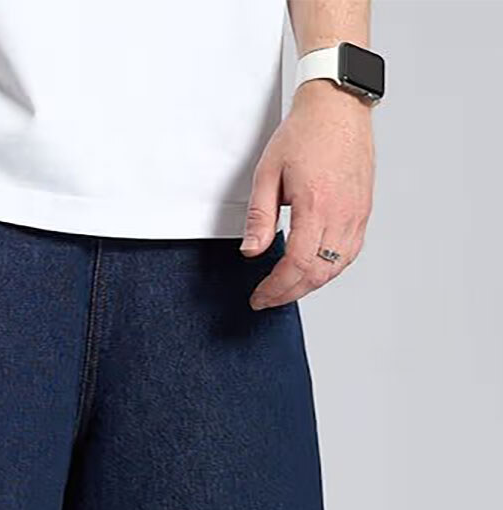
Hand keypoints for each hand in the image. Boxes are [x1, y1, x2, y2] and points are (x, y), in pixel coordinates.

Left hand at [241, 80, 374, 309]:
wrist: (338, 106)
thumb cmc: (305, 132)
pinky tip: (313, 270)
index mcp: (316, 204)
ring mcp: (356, 214)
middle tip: (268, 298)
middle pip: (317, 273)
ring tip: (286, 288)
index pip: (296, 264)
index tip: (259, 296)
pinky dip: (330, 269)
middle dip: (289, 293)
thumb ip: (259, 217)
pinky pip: (349, 253)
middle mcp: (342, 213)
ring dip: (310, 285)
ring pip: (335, 268)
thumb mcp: (268, 172)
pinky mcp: (363, 211)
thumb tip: (251, 251)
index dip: (276, 288)